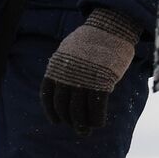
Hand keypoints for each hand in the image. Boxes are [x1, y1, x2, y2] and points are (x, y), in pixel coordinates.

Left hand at [41, 9, 139, 134]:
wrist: (111, 26)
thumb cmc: (93, 39)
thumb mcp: (70, 51)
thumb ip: (65, 69)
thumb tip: (64, 86)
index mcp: (55, 69)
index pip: (47, 97)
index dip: (51, 112)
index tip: (56, 121)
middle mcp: (66, 78)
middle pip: (63, 107)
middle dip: (69, 121)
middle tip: (77, 129)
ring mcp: (82, 82)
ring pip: (78, 111)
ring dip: (82, 125)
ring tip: (85, 131)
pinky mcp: (101, 84)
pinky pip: (96, 109)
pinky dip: (96, 120)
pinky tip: (99, 124)